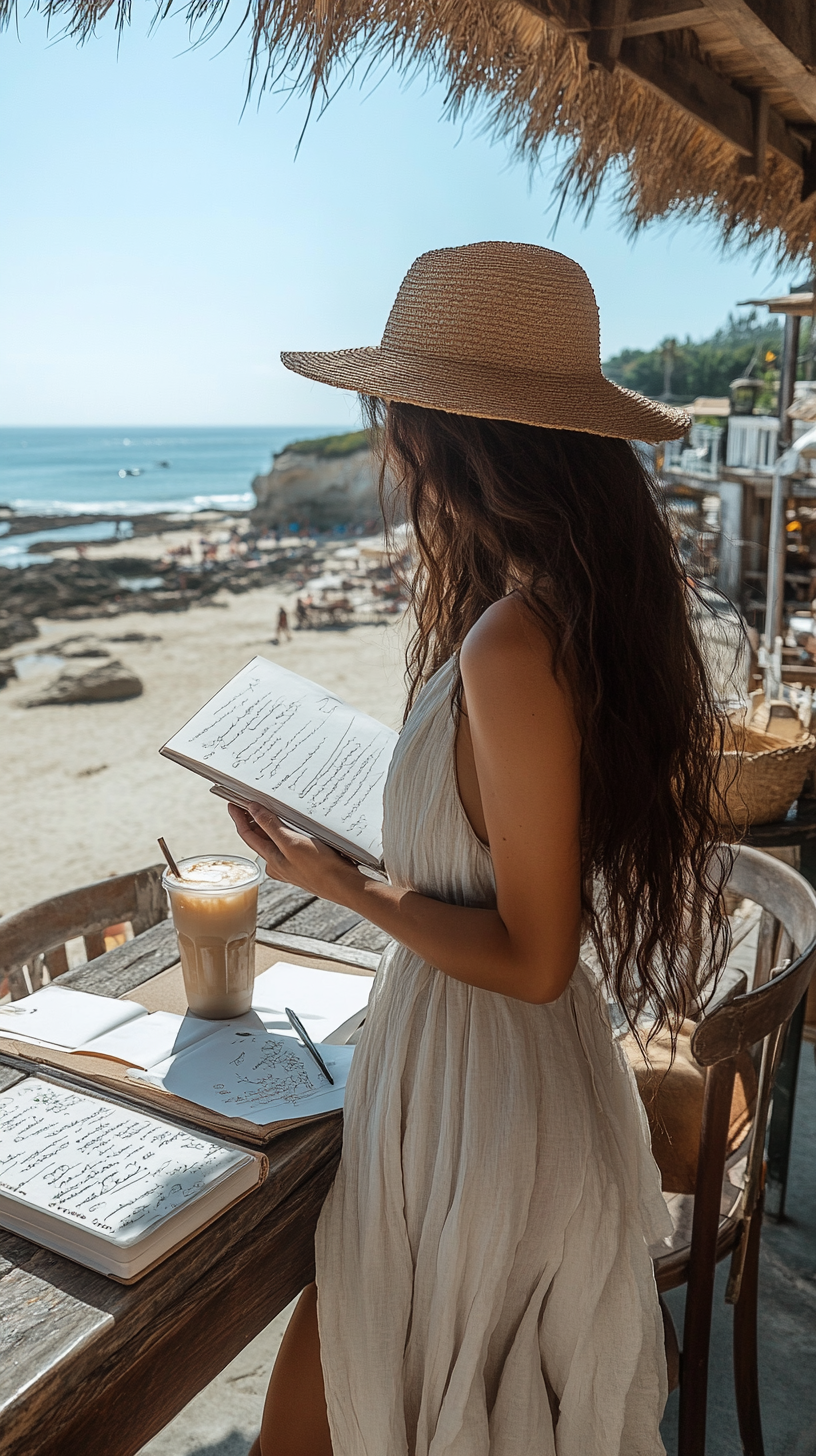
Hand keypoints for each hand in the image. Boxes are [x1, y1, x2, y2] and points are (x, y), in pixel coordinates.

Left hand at [227, 801, 358, 902]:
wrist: (345, 886)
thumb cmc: (320, 868)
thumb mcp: (291, 843)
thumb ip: (270, 826)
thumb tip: (252, 810)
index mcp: (271, 860)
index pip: (247, 835)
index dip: (239, 817)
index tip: (232, 803)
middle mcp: (278, 863)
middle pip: (260, 837)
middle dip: (253, 819)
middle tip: (248, 800)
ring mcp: (292, 864)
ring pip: (276, 839)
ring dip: (271, 823)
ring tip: (269, 807)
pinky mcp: (306, 862)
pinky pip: (290, 843)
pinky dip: (287, 830)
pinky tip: (294, 824)